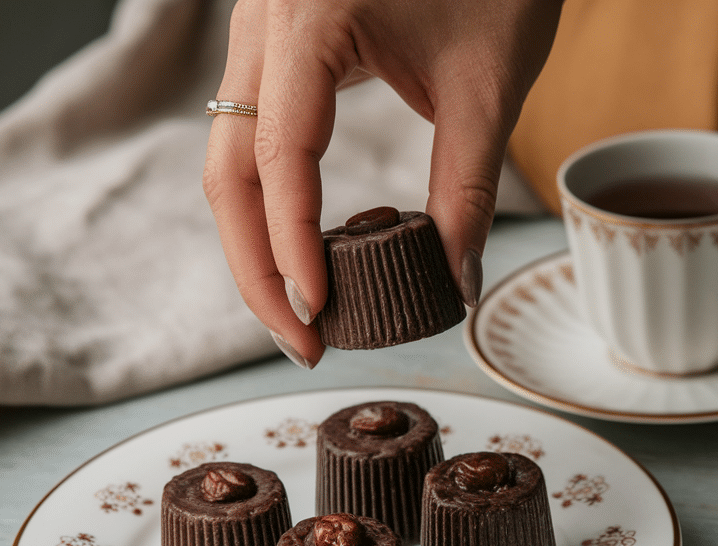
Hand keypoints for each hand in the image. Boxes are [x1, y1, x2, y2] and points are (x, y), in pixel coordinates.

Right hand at [203, 0, 561, 367]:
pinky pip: (251, 132)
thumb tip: (455, 286)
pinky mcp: (278, 43)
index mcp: (308, 20)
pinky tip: (307, 250)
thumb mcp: (489, 85)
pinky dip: (271, 200)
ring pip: (228, 154)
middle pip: (228, 168)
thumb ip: (467, 189)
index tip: (319, 318)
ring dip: (256, 240)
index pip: (279, 159)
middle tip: (302, 341)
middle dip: (257, 266)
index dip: (293, 249)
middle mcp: (263, 22)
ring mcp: (261, 29)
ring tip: (301, 312)